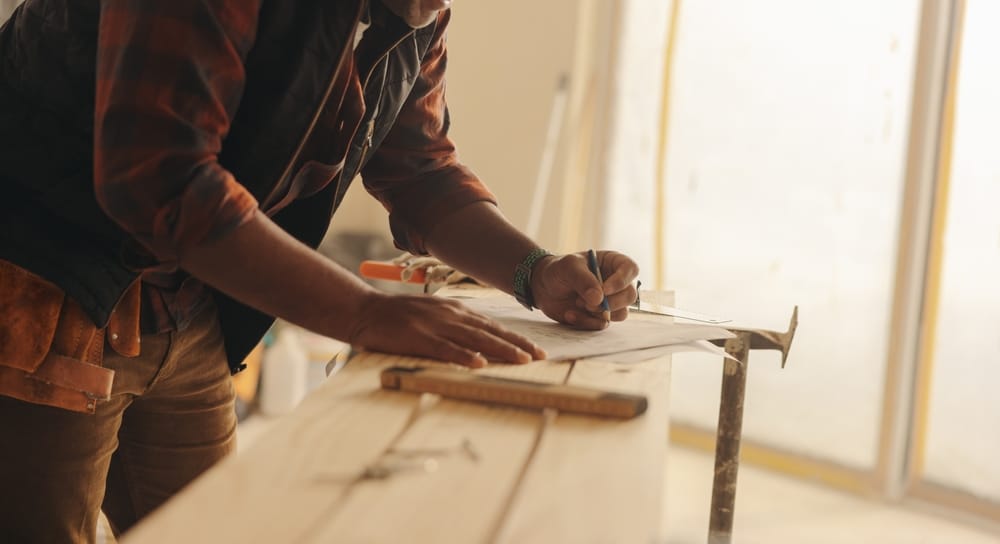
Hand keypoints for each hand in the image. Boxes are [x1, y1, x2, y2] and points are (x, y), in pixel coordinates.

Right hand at [347, 292, 546, 367]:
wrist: (367, 311)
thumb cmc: (400, 316)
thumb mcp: (433, 314)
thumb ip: (455, 324)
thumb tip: (480, 340)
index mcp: (456, 311)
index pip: (492, 326)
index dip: (515, 338)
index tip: (536, 349)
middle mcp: (451, 316)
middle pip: (490, 332)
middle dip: (518, 345)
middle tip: (540, 357)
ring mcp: (436, 326)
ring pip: (475, 340)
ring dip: (500, 350)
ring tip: (521, 360)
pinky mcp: (419, 338)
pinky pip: (446, 348)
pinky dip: (463, 356)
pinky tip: (479, 364)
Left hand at [531, 250, 638, 329]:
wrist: (542, 287)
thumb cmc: (558, 270)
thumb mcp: (569, 267)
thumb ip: (583, 280)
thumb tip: (599, 299)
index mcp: (613, 263)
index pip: (631, 269)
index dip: (621, 281)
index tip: (604, 289)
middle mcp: (616, 283)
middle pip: (630, 295)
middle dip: (610, 302)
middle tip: (587, 303)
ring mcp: (610, 301)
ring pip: (621, 313)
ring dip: (599, 313)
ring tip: (577, 304)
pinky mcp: (600, 316)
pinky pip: (603, 324)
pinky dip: (586, 322)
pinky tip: (570, 314)